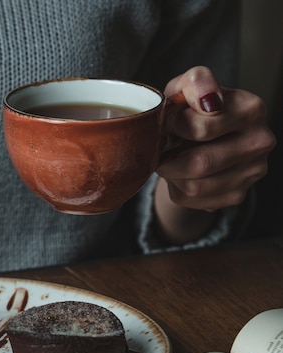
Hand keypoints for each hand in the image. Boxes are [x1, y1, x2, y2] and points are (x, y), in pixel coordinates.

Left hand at [154, 66, 275, 243]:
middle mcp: (260, 141)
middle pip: (199, 163)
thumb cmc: (189, 110)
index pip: (202, 128)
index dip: (172, 127)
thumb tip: (209, 100)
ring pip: (194, 186)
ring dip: (171, 174)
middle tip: (161, 148)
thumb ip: (196, 82)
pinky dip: (177, 188)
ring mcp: (252, 172)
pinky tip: (182, 173)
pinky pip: (193, 200)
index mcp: (251, 109)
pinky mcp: (237, 194)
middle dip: (168, 158)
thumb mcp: (187, 87)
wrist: (195, 140)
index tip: (167, 123)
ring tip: (171, 159)